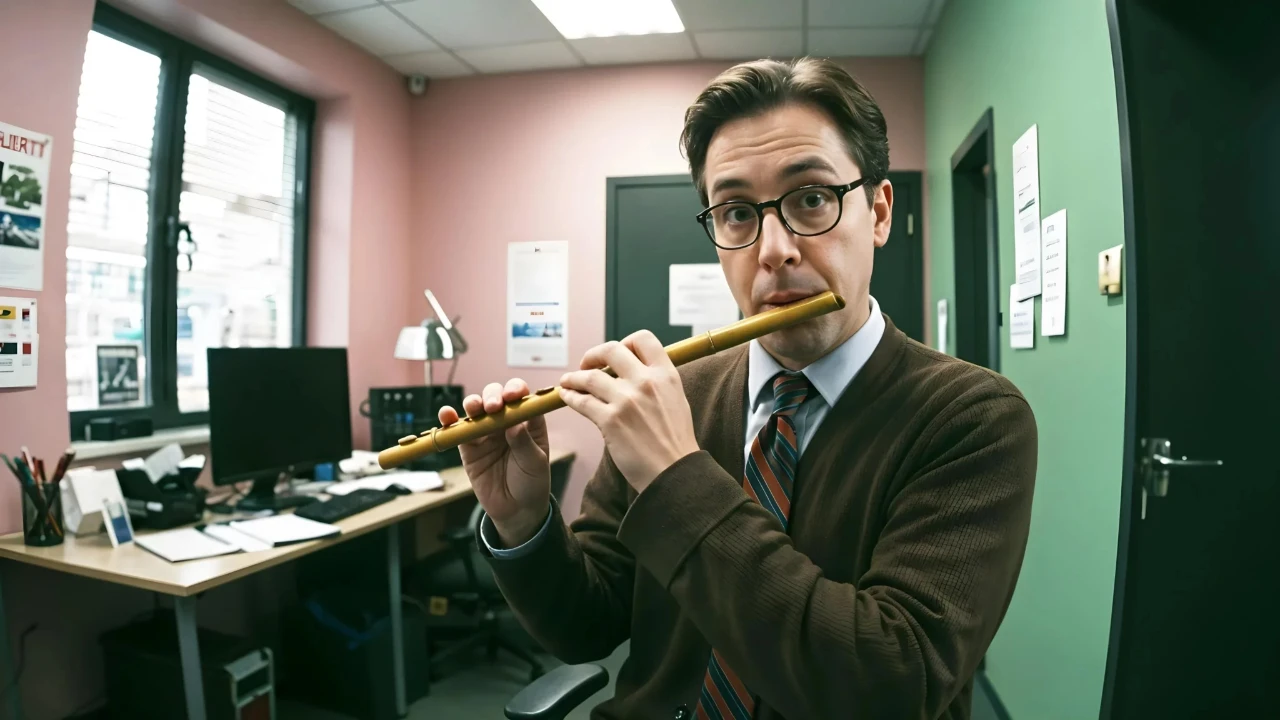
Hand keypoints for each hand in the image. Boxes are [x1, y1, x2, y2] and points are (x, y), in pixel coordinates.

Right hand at [438, 379, 549, 546]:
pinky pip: (458, 430)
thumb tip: (514, 424)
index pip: (521, 397)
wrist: (515, 510)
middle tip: (493, 407)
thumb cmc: (531, 483)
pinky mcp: (469, 447)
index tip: (512, 395)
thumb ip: (524, 443)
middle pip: (496, 397)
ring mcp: (486, 433)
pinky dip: (450, 420)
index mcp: (528, 421)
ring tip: (474, 408)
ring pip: (476, 409)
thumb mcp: (534, 463)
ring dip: (473, 403)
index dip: (515, 390)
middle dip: (492, 396)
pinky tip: (447, 415)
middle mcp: (506, 421)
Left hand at [559, 331, 698, 492]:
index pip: (643, 339)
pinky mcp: (610, 421)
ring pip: (590, 376)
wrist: (675, 472)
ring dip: (574, 377)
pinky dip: (570, 396)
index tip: (615, 355)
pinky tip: (567, 396)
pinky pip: (582, 401)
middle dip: (593, 354)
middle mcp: (646, 382)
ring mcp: (626, 400)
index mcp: (666, 375)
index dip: (625, 342)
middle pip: (611, 350)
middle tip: (586, 363)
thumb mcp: (676, 400)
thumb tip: (634, 370)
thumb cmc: (675, 441)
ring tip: (567, 381)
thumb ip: (657, 381)